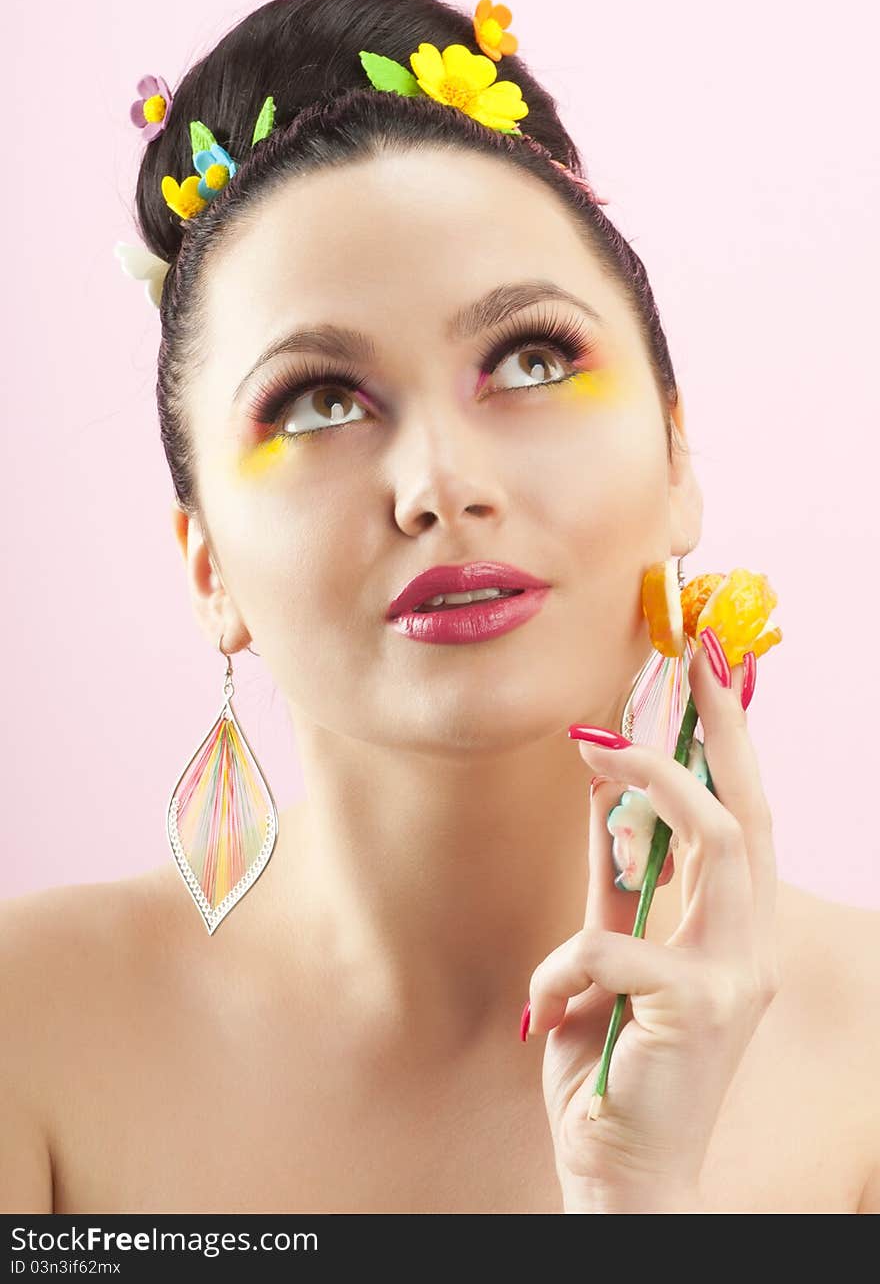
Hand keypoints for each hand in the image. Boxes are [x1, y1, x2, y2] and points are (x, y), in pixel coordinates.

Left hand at [526, 643, 780, 1212]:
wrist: (623, 1175)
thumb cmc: (616, 1064)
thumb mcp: (606, 956)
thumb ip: (612, 881)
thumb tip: (599, 793)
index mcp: (731, 930)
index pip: (743, 816)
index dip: (729, 741)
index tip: (706, 668)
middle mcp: (749, 946)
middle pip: (749, 811)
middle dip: (722, 729)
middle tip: (690, 659)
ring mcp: (735, 978)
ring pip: (716, 842)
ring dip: (651, 786)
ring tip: (594, 751)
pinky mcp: (698, 1010)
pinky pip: (612, 943)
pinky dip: (563, 964)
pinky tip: (544, 1007)